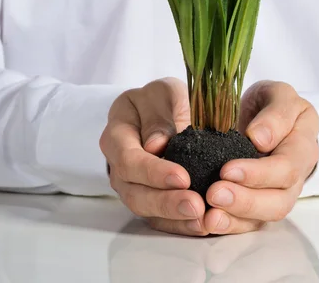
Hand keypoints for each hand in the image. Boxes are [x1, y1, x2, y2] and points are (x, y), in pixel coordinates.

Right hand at [99, 77, 208, 235]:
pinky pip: (157, 217)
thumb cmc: (165, 100)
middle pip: (132, 191)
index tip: (183, 177)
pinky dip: (178, 223)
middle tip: (195, 206)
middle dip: (164, 202)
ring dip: (172, 217)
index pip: (128, 157)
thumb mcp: (166, 93)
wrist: (166, 110)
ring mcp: (130, 183)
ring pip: (143, 208)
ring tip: (201, 220)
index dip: (153, 171)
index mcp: (118, 131)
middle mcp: (117, 162)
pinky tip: (200, 225)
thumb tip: (156, 145)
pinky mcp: (147, 197)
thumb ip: (163, 114)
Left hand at [203, 81, 318, 234]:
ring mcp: (279, 193)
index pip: (287, 166)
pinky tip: (208, 221)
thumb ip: (276, 113)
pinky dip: (229, 225)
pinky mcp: (260, 205)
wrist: (267, 118)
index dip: (259, 173)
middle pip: (280, 200)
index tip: (227, 169)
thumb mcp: (278, 95)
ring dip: (236, 217)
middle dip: (246, 200)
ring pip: (265, 217)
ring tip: (209, 215)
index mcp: (303, 145)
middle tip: (214, 194)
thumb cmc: (272, 106)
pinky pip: (249, 223)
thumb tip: (260, 139)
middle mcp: (295, 176)